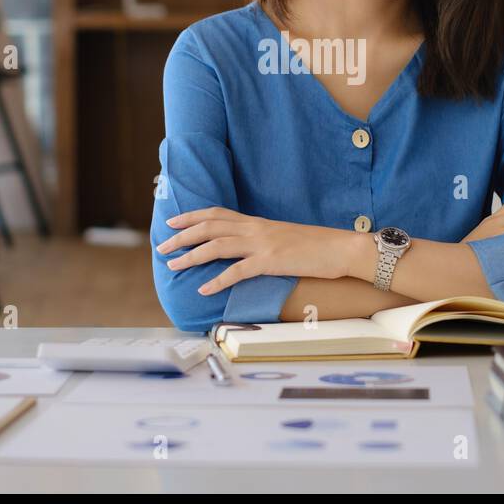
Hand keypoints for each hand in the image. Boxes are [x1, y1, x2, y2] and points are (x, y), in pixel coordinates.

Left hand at [157, 207, 357, 294]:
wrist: (341, 248)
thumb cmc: (316, 246)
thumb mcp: (283, 238)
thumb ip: (262, 241)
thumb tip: (245, 251)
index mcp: (257, 222)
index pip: (217, 214)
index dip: (192, 217)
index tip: (172, 222)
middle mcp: (255, 229)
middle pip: (210, 227)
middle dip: (182, 236)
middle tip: (162, 246)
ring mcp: (262, 244)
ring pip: (217, 246)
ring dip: (192, 255)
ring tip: (174, 265)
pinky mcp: (271, 262)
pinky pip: (238, 271)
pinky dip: (218, 280)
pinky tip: (204, 289)